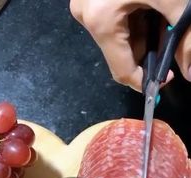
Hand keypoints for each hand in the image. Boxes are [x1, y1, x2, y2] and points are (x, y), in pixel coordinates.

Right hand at [70, 0, 190, 90]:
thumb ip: (183, 36)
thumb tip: (190, 71)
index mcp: (101, 22)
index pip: (122, 71)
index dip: (145, 81)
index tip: (167, 77)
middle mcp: (86, 17)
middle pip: (121, 53)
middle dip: (149, 50)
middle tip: (170, 34)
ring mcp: (86, 5)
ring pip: (119, 36)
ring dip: (144, 33)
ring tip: (162, 14)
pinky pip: (114, 19)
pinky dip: (135, 18)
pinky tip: (149, 7)